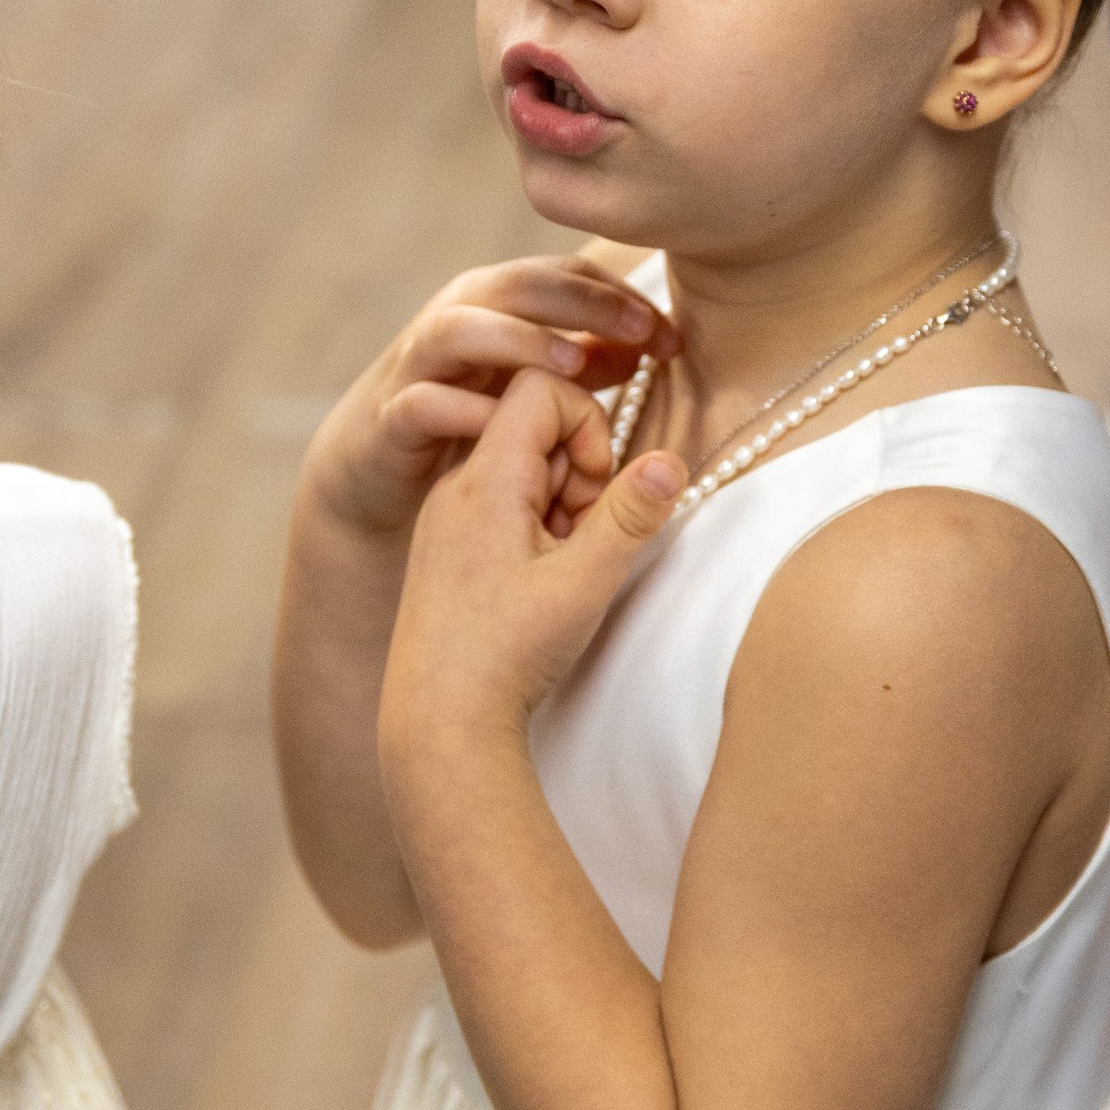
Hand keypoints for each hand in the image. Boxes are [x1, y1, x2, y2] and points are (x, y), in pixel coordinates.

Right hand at [303, 258, 678, 545]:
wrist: (378, 466)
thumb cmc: (469, 415)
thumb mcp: (536, 384)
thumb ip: (588, 361)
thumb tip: (650, 345)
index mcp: (499, 303)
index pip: (566, 276)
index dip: (622, 299)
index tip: (674, 338)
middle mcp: (458, 318)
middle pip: (518, 285)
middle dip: (583, 303)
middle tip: (642, 329)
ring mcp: (419, 364)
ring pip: (458, 328)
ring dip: (518, 340)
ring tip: (574, 364)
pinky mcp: (391, 416)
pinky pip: (420, 402)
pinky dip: (460, 410)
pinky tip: (503, 427)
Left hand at [380, 368, 685, 753]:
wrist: (438, 723)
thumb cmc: (505, 654)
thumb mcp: (585, 582)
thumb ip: (631, 515)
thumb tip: (671, 458)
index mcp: (484, 478)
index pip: (541, 386)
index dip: (587, 423)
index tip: (595, 490)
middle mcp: (456, 485)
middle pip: (533, 422)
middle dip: (578, 467)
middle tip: (581, 533)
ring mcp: (446, 516)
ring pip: (521, 465)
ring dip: (560, 500)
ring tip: (560, 562)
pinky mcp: (447, 545)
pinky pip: (502, 502)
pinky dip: (534, 526)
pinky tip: (537, 579)